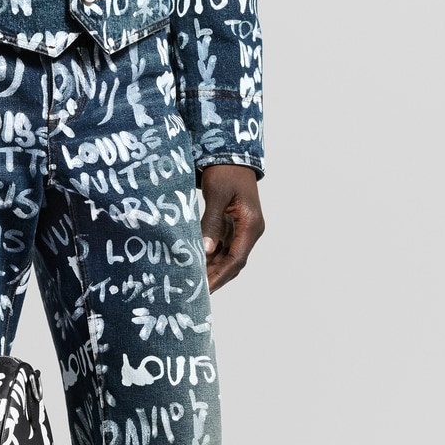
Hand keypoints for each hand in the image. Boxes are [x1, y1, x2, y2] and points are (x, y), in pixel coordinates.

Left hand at [200, 165, 263, 292]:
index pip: (236, 259)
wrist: (231, 152)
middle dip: (215, 277)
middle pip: (233, 262)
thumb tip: (204, 251)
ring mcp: (242, 228)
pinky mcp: (232, 224)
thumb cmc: (225, 171)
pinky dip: (210, 256)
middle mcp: (250, 230)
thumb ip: (211, 222)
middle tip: (195, 292)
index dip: (220, 276)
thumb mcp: (216, 195)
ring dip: (211, 269)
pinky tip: (195, 263)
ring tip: (192, 282)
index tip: (205, 290)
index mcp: (251, 225)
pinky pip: (222, 246)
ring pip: (227, 256)